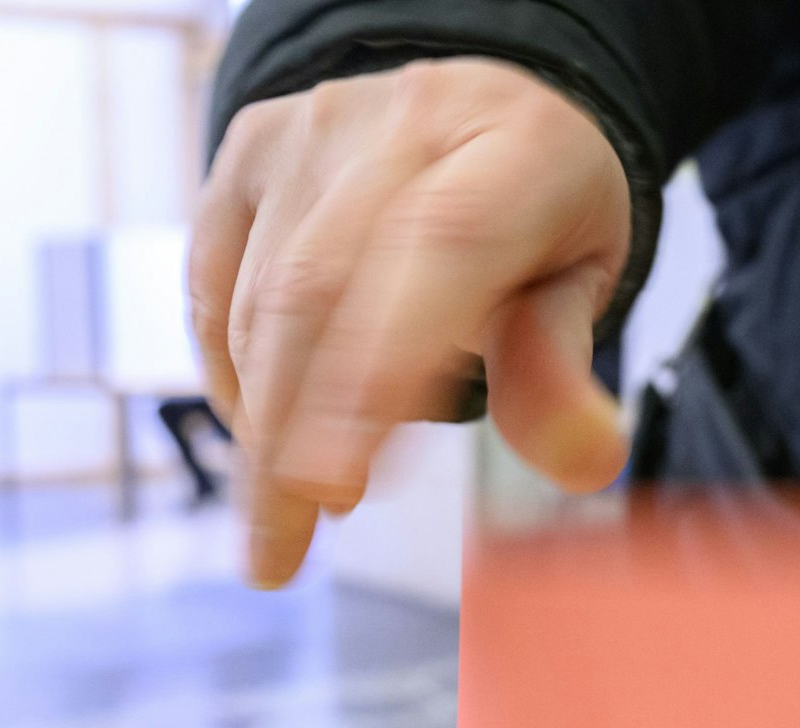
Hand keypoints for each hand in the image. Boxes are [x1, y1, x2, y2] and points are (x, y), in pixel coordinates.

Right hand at [190, 59, 631, 587]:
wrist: (489, 105)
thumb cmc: (540, 215)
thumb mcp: (583, 284)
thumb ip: (563, 369)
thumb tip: (584, 463)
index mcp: (517, 152)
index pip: (441, 249)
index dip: (377, 367)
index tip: (335, 484)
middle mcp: (407, 124)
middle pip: (320, 286)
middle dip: (288, 434)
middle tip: (281, 548)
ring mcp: (315, 130)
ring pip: (259, 294)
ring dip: (261, 422)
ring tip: (290, 515)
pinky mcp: (250, 150)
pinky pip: (215, 280)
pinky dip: (231, 375)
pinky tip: (264, 439)